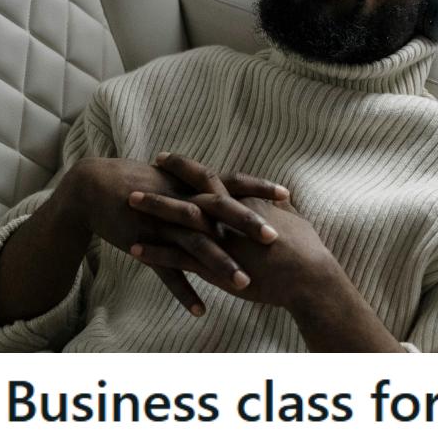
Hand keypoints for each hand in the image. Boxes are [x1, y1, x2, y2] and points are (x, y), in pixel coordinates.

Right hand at [57, 155, 285, 314]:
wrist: (93, 188)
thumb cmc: (140, 184)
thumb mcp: (174, 182)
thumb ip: (203, 190)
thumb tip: (234, 191)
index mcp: (191, 186)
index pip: (231, 184)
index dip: (258, 188)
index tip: (287, 195)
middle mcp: (180, 202)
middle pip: (219, 212)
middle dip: (247, 225)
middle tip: (274, 239)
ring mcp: (162, 224)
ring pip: (196, 245)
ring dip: (220, 265)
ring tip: (244, 285)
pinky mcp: (144, 244)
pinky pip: (166, 271)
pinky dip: (183, 290)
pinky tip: (200, 309)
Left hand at [127, 160, 342, 312]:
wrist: (309, 278)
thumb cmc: (307, 251)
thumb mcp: (293, 220)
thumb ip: (280, 207)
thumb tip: (281, 198)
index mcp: (244, 202)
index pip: (209, 178)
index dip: (186, 168)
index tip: (165, 159)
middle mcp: (228, 215)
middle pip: (189, 191)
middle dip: (163, 181)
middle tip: (140, 173)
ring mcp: (219, 239)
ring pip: (178, 220)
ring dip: (152, 211)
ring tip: (127, 202)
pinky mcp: (213, 266)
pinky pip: (177, 257)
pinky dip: (155, 252)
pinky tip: (134, 249)